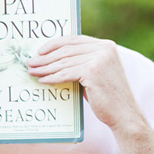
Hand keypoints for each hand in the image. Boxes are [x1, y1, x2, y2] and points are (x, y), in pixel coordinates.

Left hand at [26, 35, 141, 131]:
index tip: (40, 51)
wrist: (124, 114)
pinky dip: (52, 77)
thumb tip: (53, 59)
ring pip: (64, 62)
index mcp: (105, 45)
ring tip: (32, 71)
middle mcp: (104, 48)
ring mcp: (99, 59)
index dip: (54, 44)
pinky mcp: (92, 71)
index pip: (74, 39)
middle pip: (66, 50)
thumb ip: (81, 62)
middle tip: (30, 62)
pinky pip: (66, 73)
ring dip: (45, 67)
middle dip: (46, 57)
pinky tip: (42, 80)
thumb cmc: (107, 96)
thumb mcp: (95, 73)